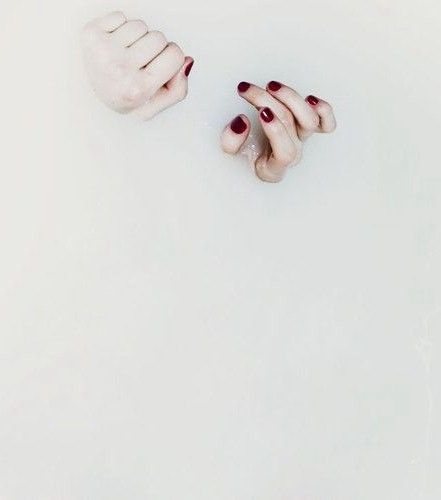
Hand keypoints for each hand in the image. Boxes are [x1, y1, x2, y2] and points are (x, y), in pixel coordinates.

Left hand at [81, 11, 193, 119]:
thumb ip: (178, 89)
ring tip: (128, 55)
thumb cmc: (127, 98)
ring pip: (140, 25)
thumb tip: (186, 61)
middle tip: (141, 64)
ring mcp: (103, 51)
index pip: (175, 55)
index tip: (158, 70)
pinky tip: (116, 46)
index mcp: (138, 89)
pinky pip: (121, 16)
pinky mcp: (91, 34)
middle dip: (155, 49)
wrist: (96, 94)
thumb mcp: (156, 106)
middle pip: (159, 38)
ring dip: (138, 38)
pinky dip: (121, 29)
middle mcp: (119, 70)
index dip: (171, 60)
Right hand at [220, 81, 335, 182]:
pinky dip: (323, 111)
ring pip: (309, 120)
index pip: (285, 154)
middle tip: (247, 90)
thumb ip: (231, 141)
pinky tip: (310, 99)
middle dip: (267, 102)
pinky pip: (326, 123)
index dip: (276, 132)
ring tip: (271, 86)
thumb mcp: (228, 151)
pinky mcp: (309, 128)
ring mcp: (302, 141)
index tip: (261, 112)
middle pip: (289, 127)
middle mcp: (292, 155)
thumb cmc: (241, 150)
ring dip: (291, 99)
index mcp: (274, 169)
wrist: (250, 149)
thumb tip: (243, 122)